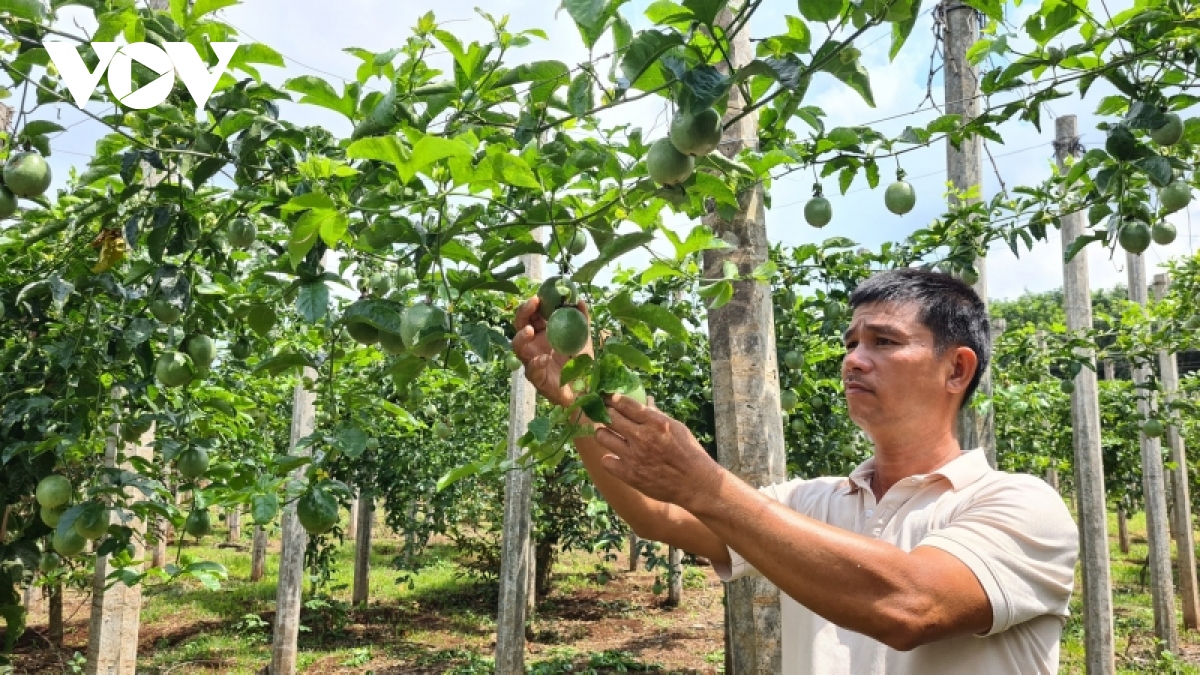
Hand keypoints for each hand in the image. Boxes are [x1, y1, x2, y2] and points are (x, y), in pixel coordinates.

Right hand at [512, 296, 593, 407]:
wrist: (585, 388)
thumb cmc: (580, 361)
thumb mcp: (583, 337)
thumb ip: (581, 319)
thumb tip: (579, 300)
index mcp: (543, 333)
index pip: (531, 315)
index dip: (532, 305)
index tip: (539, 296)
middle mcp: (534, 345)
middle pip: (520, 326)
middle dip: (523, 313)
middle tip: (532, 304)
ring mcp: (533, 361)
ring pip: (518, 347)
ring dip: (521, 337)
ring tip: (530, 330)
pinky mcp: (537, 378)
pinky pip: (531, 370)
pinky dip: (536, 363)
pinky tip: (544, 358)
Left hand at [593, 393, 723, 507]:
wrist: (695, 484)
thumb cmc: (689, 453)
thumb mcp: (677, 428)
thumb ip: (657, 415)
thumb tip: (646, 401)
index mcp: (655, 422)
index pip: (625, 404)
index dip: (611, 398)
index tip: (606, 397)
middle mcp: (642, 437)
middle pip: (610, 417)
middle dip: (605, 413)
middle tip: (604, 415)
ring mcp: (634, 456)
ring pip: (602, 436)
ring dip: (603, 433)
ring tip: (607, 435)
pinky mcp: (629, 475)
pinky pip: (606, 461)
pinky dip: (609, 459)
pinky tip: (615, 457)